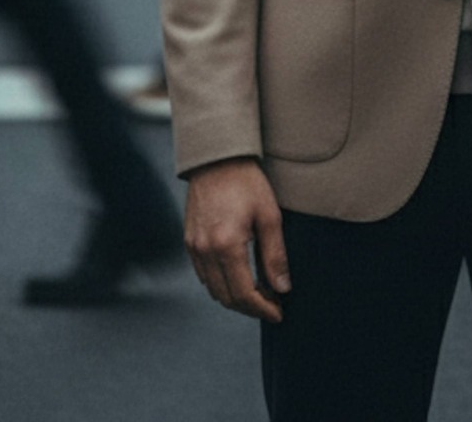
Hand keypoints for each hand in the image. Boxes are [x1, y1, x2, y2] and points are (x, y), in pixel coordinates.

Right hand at [184, 159, 289, 323]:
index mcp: (227, 246)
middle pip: (227, 298)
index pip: (244, 294)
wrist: (217, 158)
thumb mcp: (269, 216)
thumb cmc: (247, 182)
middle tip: (272, 305)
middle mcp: (205, 251)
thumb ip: (275, 255)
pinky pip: (204, 275)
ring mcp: (194, 247)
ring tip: (258, 293)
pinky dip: (220, 283)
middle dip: (250, 308)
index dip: (262, 309)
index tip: (278, 314)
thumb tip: (282, 288)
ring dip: (235, 298)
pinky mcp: (189, 241)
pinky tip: (238, 276)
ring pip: (213, 289)